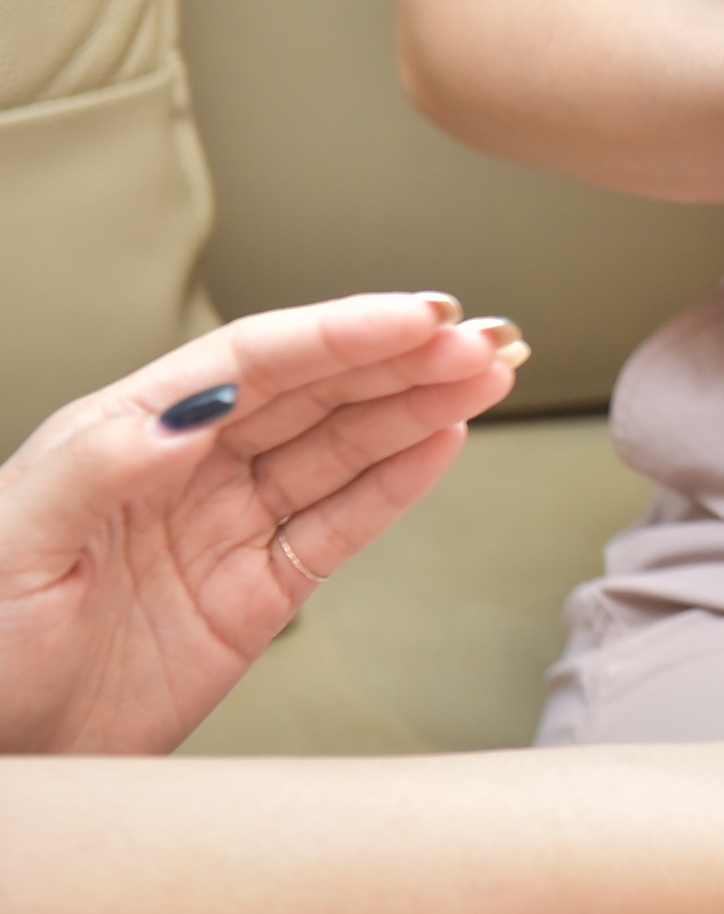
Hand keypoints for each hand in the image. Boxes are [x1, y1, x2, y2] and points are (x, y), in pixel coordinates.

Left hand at [0, 293, 523, 753]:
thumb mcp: (15, 546)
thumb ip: (98, 466)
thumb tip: (187, 414)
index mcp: (125, 435)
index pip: (252, 364)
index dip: (341, 334)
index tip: (416, 318)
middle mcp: (184, 470)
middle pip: (314, 394)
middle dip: (404, 359)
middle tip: (482, 338)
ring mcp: (226, 530)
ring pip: (343, 449)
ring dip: (420, 406)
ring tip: (487, 372)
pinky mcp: (255, 595)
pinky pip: (341, 526)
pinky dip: (399, 483)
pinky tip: (443, 440)